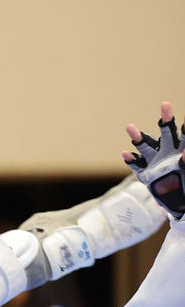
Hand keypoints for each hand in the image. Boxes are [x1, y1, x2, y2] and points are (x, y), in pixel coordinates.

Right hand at [123, 101, 184, 218]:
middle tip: (166, 104)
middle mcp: (168, 153)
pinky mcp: (145, 174)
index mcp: (182, 152)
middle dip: (166, 118)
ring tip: (130, 126)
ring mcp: (155, 162)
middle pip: (167, 132)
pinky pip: (136, 166)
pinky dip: (131, 160)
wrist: (178, 202)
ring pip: (145, 146)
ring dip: (137, 136)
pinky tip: (126, 154)